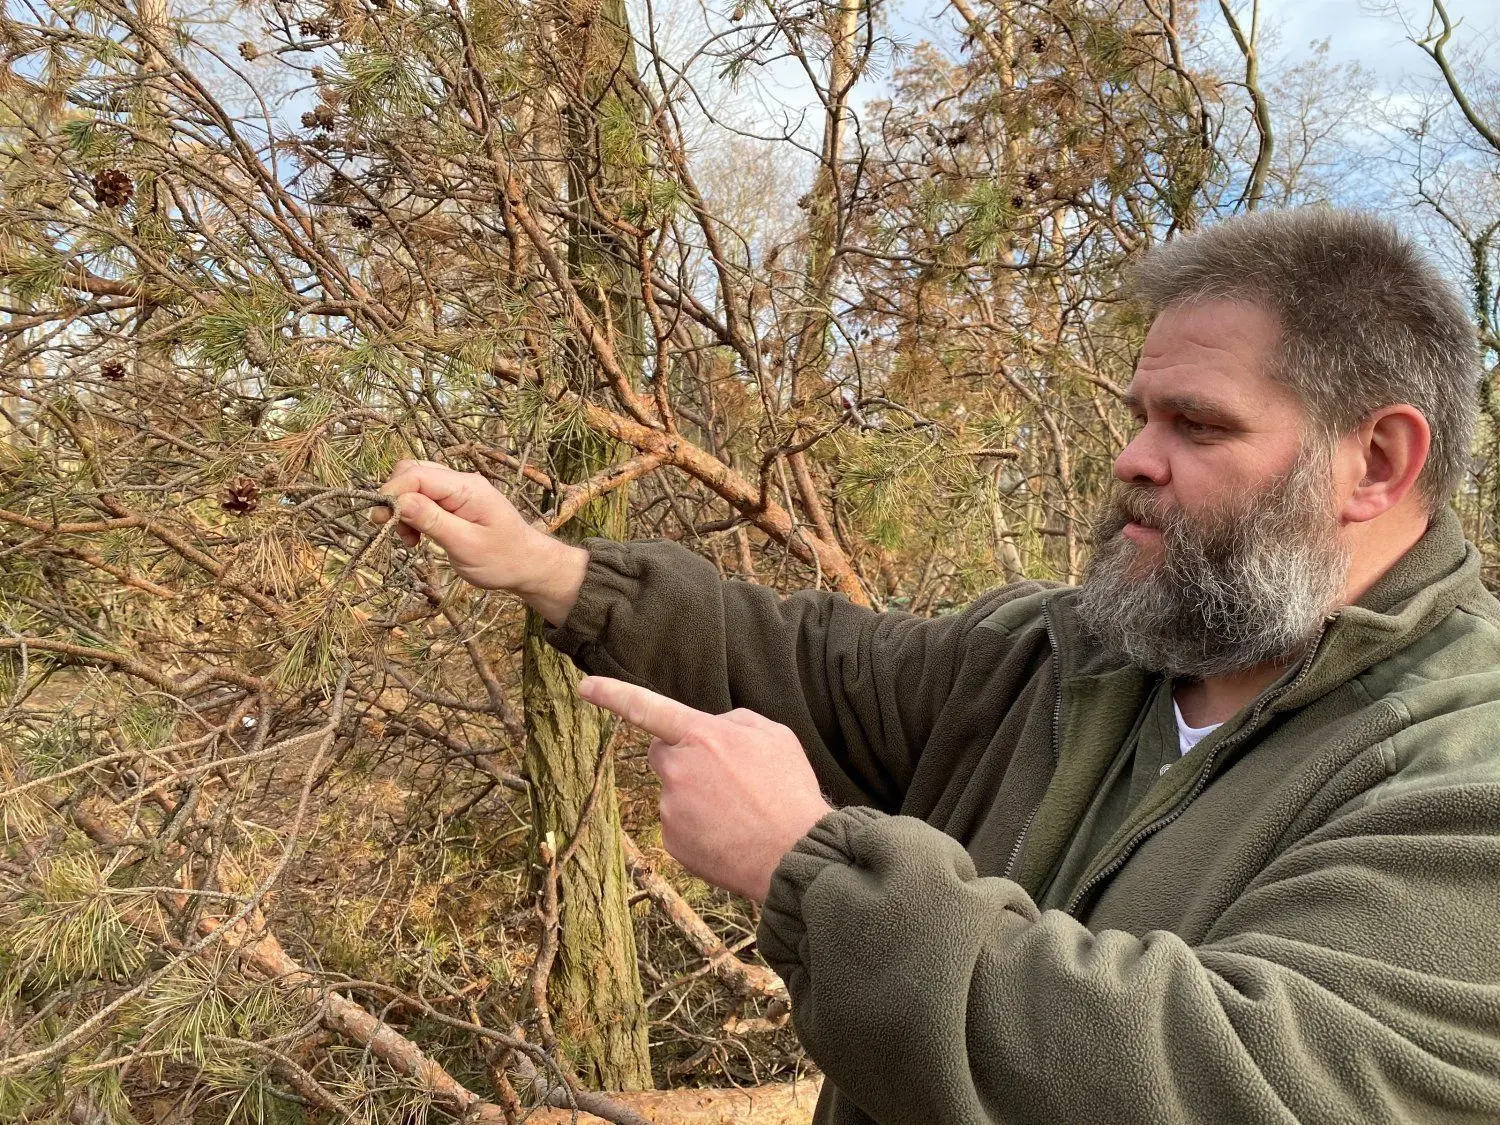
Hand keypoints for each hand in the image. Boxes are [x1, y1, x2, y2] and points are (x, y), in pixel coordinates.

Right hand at [371, 460, 586, 623]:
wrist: (529, 565)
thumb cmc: (502, 559)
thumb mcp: (464, 544)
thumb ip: (432, 520)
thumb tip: (398, 500)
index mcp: (467, 488)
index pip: (417, 474)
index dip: (393, 493)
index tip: (381, 520)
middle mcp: (462, 482)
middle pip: (413, 473)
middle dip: (395, 499)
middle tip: (392, 531)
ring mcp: (460, 491)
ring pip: (416, 485)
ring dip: (404, 510)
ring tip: (410, 541)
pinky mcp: (457, 503)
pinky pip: (425, 499)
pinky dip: (414, 515)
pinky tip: (417, 538)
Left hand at [578, 675, 832, 903]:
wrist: (796, 855)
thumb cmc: (789, 791)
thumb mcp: (774, 735)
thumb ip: (734, 722)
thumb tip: (713, 728)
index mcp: (701, 736)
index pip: (646, 707)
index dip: (612, 693)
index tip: (584, 686)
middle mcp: (677, 770)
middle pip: (662, 754)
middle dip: (683, 759)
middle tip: (725, 777)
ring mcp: (670, 809)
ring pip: (675, 793)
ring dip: (697, 797)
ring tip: (739, 811)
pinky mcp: (672, 843)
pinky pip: (679, 825)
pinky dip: (699, 828)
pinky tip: (729, 834)